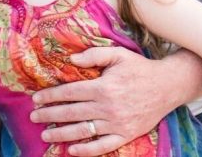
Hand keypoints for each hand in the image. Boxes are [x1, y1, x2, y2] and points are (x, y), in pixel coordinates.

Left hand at [29, 47, 178, 156]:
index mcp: (103, 87)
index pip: (69, 92)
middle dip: (50, 114)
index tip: (36, 99)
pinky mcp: (126, 135)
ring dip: (62, 133)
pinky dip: (87, 150)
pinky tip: (72, 150)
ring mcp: (117, 124)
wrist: (167, 86)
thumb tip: (71, 59)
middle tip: (33, 116)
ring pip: (83, 131)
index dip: (50, 96)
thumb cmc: (139, 68)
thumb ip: (93, 55)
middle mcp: (108, 107)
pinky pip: (104, 146)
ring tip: (45, 134)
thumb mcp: (117, 54)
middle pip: (72, 112)